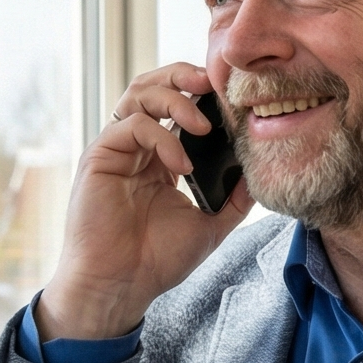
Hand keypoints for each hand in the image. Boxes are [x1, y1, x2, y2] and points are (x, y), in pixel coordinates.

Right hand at [36, 65, 255, 341]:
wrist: (120, 287)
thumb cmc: (157, 260)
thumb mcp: (210, 225)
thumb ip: (235, 199)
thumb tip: (263, 173)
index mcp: (160, 156)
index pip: (178, 105)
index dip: (202, 94)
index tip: (233, 97)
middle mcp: (137, 146)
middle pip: (154, 86)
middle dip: (184, 75)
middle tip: (214, 84)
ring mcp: (117, 149)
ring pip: (139, 94)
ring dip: (174, 99)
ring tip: (202, 124)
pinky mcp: (99, 156)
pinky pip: (131, 126)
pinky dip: (161, 137)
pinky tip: (181, 166)